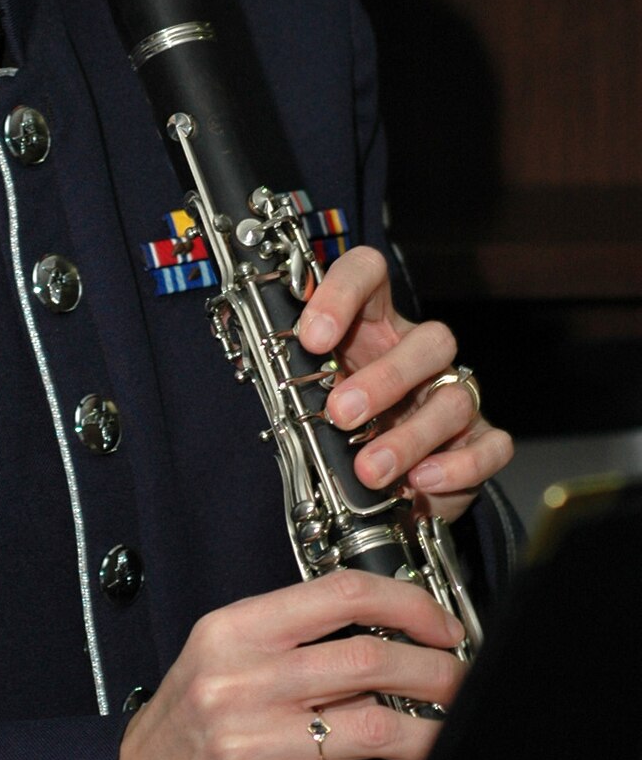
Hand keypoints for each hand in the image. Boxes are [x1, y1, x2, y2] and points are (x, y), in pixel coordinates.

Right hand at [119, 570, 464, 759]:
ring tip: (449, 732)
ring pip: (375, 727)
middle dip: (436, 670)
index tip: (441, 626)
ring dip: (430, 732)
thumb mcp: (218, 656)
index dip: (408, 604)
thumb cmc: (183, 727)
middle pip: (370, 659)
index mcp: (233, 632)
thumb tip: (386, 630)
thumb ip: (289, 636)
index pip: (340, 594)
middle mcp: (242, 684)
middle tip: (458, 681)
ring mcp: (252, 750)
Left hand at [296, 245, 512, 521]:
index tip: (312, 338)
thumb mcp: (309, 396)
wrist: (375, 485)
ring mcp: (453, 396)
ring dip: (410, 437)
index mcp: (371, 325)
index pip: (368, 274)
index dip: (342, 293)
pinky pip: (491, 446)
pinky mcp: (477, 442)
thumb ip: (296, 380)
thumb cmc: (338, 426)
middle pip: (430, 340)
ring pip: (455, 398)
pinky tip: (421, 481)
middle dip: (385, 379)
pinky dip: (459, 467)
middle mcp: (417, 354)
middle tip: (341, 414)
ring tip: (370, 470)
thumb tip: (267, 376)